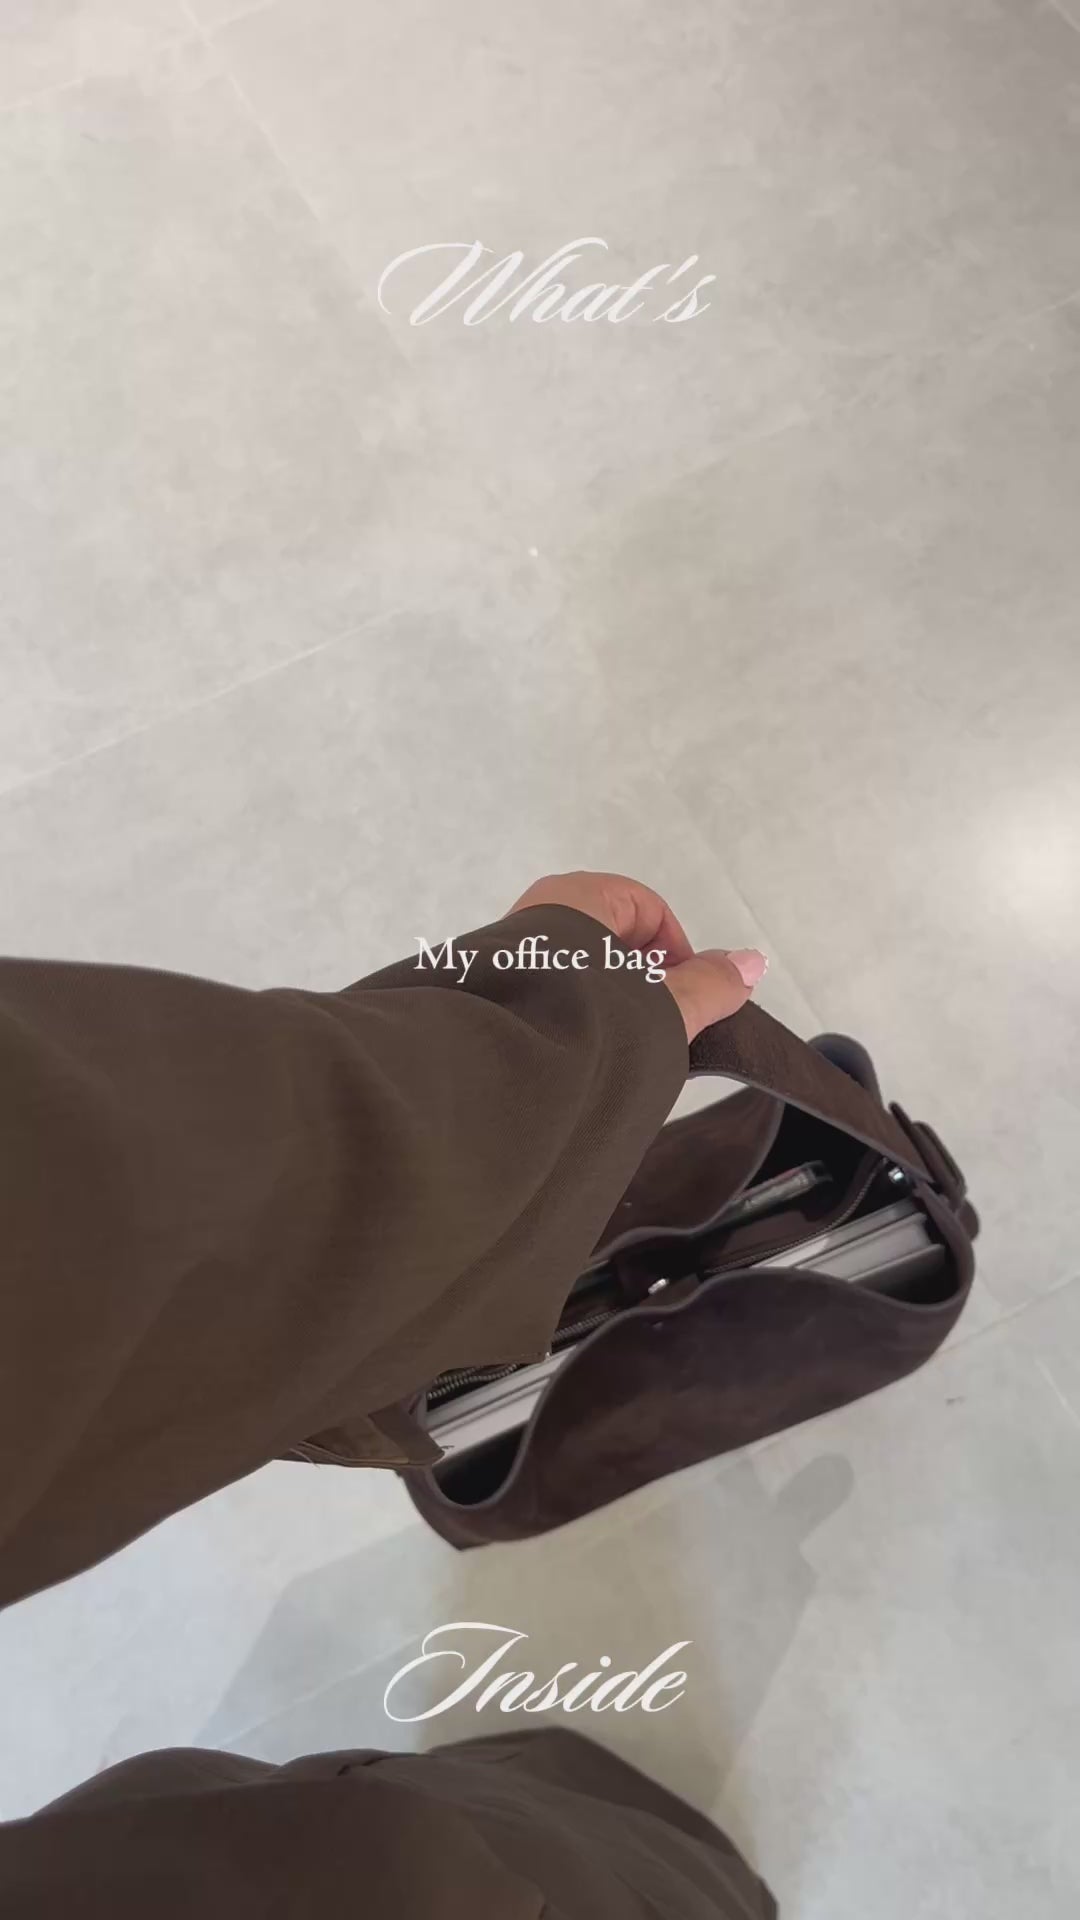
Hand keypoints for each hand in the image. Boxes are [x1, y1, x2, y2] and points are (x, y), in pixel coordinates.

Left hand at [506, 871, 766, 1043]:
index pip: (647, 908)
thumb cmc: (586, 1022)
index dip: (676, 952)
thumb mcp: (662, 1004)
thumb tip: (751, 962)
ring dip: (609, 1006)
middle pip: (614, 941)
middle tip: (655, 1025)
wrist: (497, 1071)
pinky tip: (581, 1055)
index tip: (686, 996)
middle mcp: (538, 915)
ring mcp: (511, 956)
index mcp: (576, 896)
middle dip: (642, 983)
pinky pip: (551, 996)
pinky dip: (575, 1020)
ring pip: (582, 974)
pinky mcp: (494, 993)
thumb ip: (710, 984)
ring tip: (618, 1047)